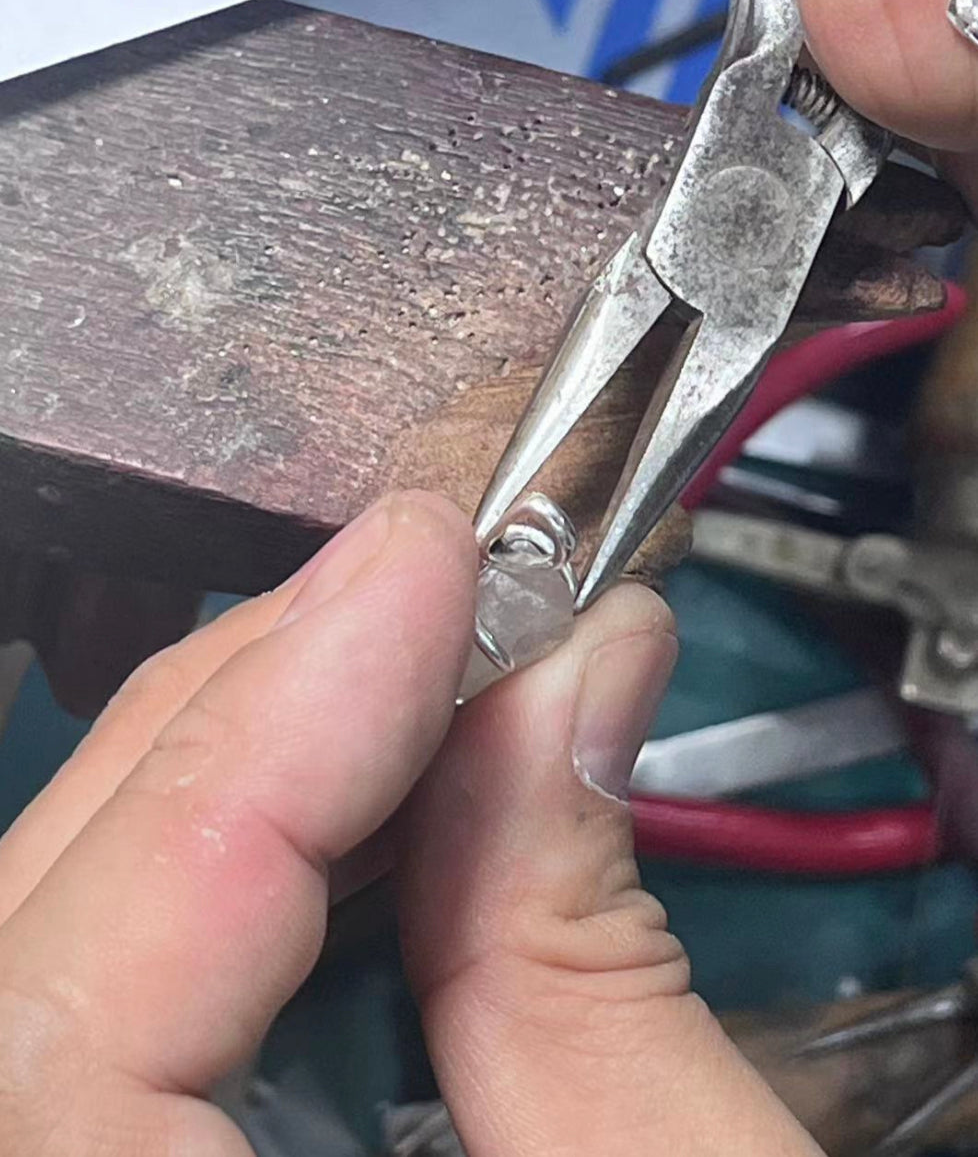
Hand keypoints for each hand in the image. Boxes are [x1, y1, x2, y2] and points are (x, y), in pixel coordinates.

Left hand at [0, 492, 817, 1154]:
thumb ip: (590, 967)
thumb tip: (574, 678)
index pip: (71, 1006)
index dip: (258, 742)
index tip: (423, 560)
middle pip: (45, 938)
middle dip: (252, 722)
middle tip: (433, 590)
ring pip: (71, 940)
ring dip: (248, 780)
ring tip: (418, 669)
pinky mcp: (120, 1156)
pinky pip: (121, 1002)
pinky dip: (245, 882)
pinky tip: (369, 808)